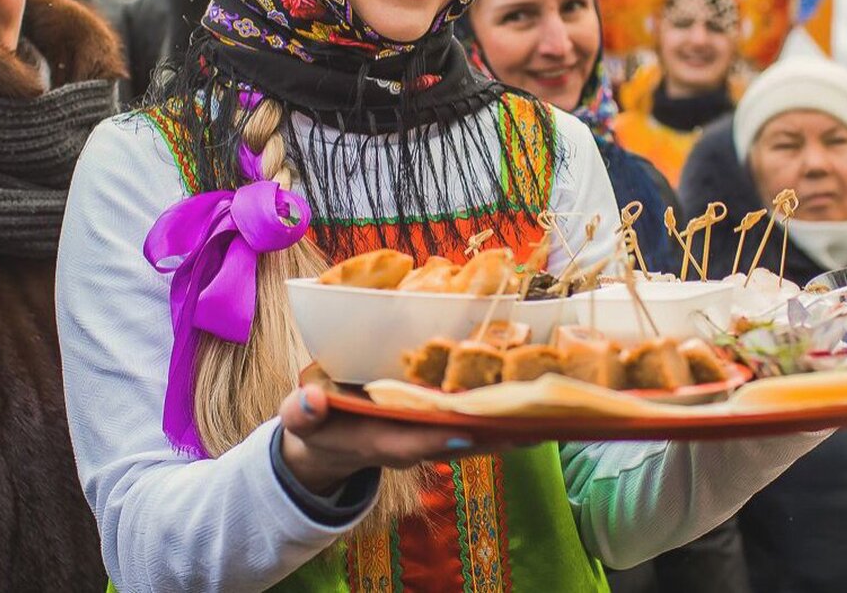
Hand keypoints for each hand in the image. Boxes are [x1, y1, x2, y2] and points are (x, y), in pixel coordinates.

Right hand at [278, 385, 510, 494]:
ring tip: (546, 416)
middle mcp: (412, 443)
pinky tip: (530, 403)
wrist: (326, 445)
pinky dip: (500, 417)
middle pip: (457, 442)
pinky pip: (473, 424)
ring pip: (473, 436)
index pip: (412, 442)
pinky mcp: (437, 429)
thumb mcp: (301, 420)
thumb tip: (311, 400)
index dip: (437, 438)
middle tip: (531, 424)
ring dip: (507, 429)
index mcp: (379, 440)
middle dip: (493, 436)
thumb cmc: (314, 427)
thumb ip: (303, 412)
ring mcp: (427, 438)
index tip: (464, 429)